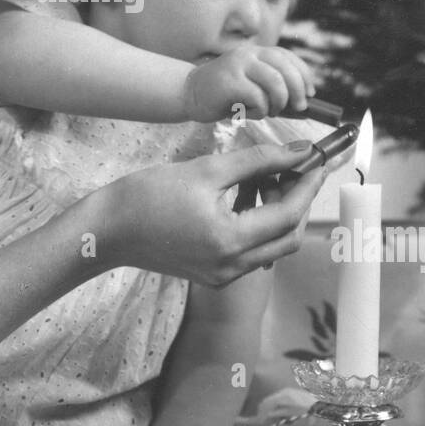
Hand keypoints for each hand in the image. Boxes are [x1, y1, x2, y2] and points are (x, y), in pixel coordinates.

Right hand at [94, 142, 325, 287]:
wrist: (107, 230)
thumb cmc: (148, 195)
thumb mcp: (206, 170)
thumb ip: (257, 160)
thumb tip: (298, 151)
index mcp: (230, 241)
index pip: (288, 215)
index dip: (307, 185)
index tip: (317, 159)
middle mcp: (232, 267)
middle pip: (288, 237)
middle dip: (298, 200)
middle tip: (295, 167)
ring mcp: (223, 274)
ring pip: (272, 245)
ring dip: (279, 211)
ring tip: (268, 175)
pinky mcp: (214, 273)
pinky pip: (251, 250)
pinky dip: (258, 222)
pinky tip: (246, 193)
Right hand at [183, 45, 316, 120]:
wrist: (189, 93)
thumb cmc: (225, 95)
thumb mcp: (252, 86)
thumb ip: (274, 90)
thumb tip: (303, 106)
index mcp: (257, 52)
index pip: (289, 58)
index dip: (304, 75)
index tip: (310, 93)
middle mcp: (249, 54)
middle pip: (286, 69)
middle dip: (298, 91)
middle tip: (298, 107)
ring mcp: (238, 66)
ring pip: (275, 82)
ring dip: (279, 102)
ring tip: (271, 112)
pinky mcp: (229, 81)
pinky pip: (257, 96)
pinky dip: (261, 110)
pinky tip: (252, 114)